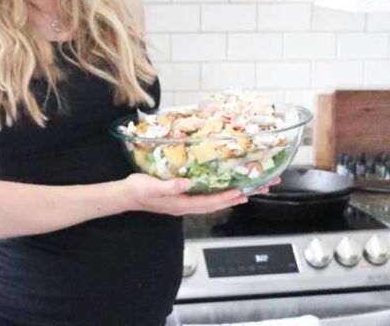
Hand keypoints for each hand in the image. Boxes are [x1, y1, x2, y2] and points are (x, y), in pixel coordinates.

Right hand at [121, 174, 281, 215]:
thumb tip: (187, 184)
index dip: (228, 197)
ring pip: (217, 199)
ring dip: (236, 193)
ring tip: (255, 187)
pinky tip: (229, 186)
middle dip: (242, 195)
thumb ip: (169, 186)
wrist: (126, 195)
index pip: (211, 202)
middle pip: (220, 202)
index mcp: (182, 204)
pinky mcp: (185, 196)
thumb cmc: (138, 190)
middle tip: (263, 187)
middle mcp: (189, 205)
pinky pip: (209, 195)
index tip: (245, 191)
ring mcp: (187, 201)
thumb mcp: (151, 186)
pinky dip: (223, 191)